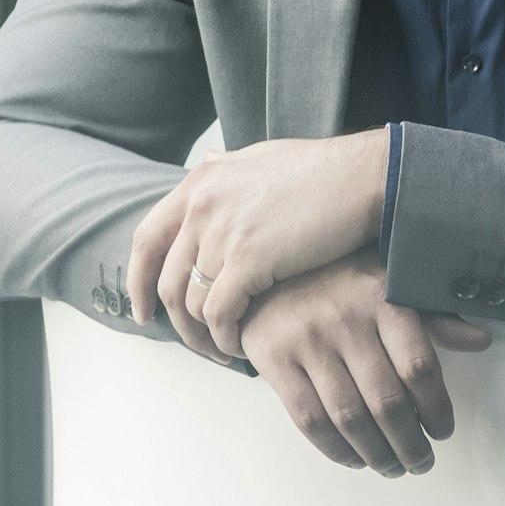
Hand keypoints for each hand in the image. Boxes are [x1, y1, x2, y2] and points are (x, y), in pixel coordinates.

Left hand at [128, 131, 389, 363]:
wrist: (365, 176)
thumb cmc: (324, 171)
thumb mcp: (262, 157)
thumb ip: (228, 167)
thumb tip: (208, 160)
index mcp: (200, 182)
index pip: (147, 240)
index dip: (139, 281)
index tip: (144, 311)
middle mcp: (201, 204)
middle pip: (167, 280)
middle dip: (177, 322)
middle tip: (197, 343)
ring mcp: (221, 231)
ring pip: (192, 304)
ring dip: (205, 335)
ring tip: (227, 349)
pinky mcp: (248, 258)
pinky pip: (220, 314)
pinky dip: (226, 338)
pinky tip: (243, 347)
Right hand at [236, 257, 492, 476]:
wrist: (266, 274)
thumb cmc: (338, 284)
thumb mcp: (388, 285)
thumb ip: (432, 318)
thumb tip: (481, 341)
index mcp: (383, 298)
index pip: (419, 367)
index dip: (437, 410)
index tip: (443, 431)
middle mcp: (346, 319)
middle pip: (388, 402)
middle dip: (410, 445)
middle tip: (421, 462)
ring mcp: (308, 341)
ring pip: (350, 418)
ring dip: (377, 455)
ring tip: (392, 467)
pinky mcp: (276, 360)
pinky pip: (310, 420)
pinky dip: (336, 450)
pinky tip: (355, 458)